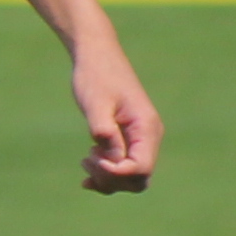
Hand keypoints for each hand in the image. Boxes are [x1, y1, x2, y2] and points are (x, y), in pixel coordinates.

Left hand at [71, 34, 161, 195]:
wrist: (96, 56)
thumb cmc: (96, 76)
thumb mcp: (96, 104)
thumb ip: (105, 131)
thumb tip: (113, 161)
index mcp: (146, 126)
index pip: (141, 168)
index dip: (116, 173)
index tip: (92, 157)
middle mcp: (149, 136)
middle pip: (138, 178)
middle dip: (111, 178)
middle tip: (86, 159)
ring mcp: (140, 139)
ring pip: (131, 177)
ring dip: (107, 178)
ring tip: (85, 159)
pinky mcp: (129, 139)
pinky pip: (123, 167)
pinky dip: (106, 175)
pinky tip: (86, 173)